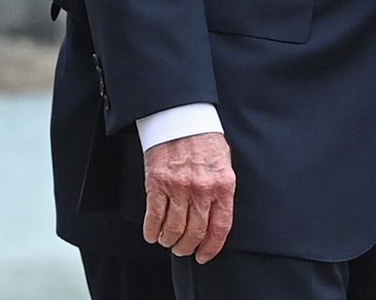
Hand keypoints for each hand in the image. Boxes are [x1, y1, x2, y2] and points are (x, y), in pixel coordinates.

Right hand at [142, 132, 234, 262]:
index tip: (204, 255)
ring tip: (168, 241)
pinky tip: (152, 235)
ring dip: (169, 240)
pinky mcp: (157, 184)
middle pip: (195, 232)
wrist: (182, 120)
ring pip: (173, 228)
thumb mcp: (224, 164)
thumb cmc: (204, 140)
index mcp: (223, 185)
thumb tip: (217, 218)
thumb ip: (222, 190)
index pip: (220, 226)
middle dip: (187, 247)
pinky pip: (154, 216)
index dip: (212, 247)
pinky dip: (152, 231)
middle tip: (183, 249)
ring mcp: (179, 187)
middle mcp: (202, 189)